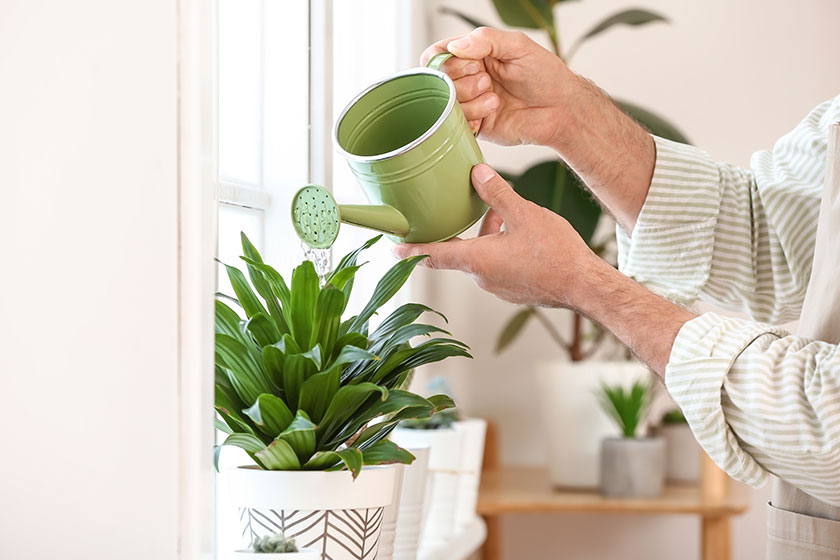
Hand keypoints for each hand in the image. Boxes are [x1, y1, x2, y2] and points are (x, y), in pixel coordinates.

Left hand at [393, 163, 597, 308]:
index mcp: (477, 259)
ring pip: (482, 256)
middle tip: (466, 209)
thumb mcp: (524, 213)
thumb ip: (496, 193)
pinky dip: (501, 248)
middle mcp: (482, 277)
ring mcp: (498, 287)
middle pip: (460, 250)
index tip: (393, 249)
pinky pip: (498, 266)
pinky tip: (520, 234)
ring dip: (487, 236)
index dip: (410, 250)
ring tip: (505, 214)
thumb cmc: (556, 254)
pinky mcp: (513, 290)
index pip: (432, 255)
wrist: (585, 286)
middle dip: (463, 229)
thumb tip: (476, 173)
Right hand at [421, 27, 575, 146]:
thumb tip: (455, 46)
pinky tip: (492, 112)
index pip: (438, 54)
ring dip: (471, 100)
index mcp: (474, 55)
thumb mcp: (518, 46)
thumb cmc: (545, 75)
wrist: (561, 109)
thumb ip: (486, 39)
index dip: (446, 61)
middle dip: (463, 81)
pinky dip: (473, 118)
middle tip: (488, 82)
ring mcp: (470, 103)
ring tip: (495, 99)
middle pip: (439, 80)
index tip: (471, 64)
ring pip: (446, 104)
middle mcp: (467, 78)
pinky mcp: (476, 126)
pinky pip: (457, 124)